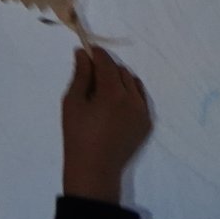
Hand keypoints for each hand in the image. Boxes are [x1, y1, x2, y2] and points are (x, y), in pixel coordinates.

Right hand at [61, 47, 150, 202]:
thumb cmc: (77, 135)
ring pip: (133, 84)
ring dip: (119, 80)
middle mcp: (133, 99)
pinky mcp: (147, 123)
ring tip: (102, 91)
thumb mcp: (72, 103)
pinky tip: (113, 106)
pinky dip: (128, 95)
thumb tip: (83, 54)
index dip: (97, 54)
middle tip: (90, 75)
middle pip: (121, 71)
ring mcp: (143, 112)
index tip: (87, 50)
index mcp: (112, 93)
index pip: (107, 63)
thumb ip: (80, 76)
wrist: (95, 168)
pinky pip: (140, 100)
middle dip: (107, 68)